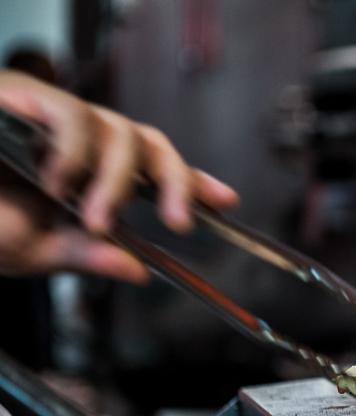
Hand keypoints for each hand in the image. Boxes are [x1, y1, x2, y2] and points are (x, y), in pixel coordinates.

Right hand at [0, 70, 238, 281]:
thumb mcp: (29, 249)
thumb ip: (81, 255)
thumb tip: (135, 271)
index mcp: (85, 174)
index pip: (152, 169)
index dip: (192, 181)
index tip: (226, 202)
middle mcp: (75, 140)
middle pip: (149, 144)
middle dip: (178, 181)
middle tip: (178, 221)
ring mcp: (48, 115)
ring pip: (119, 130)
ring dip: (117, 181)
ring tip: (94, 216)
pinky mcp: (20, 96)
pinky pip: (71, 114)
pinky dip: (75, 152)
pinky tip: (58, 181)